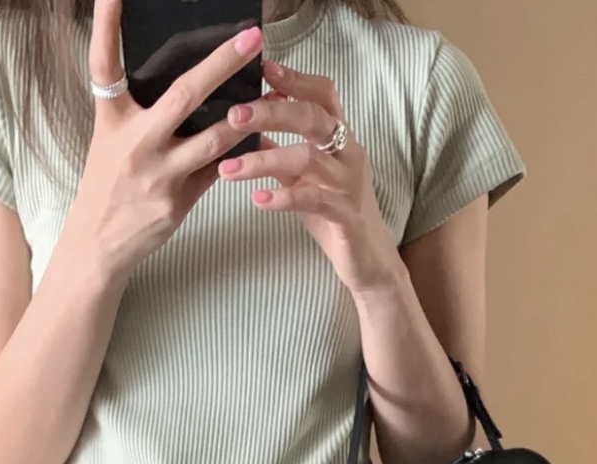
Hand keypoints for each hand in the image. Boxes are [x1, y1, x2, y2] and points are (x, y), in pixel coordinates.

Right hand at [72, 0, 264, 280]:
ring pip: (214, 139)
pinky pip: (218, 171)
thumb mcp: (111, 137)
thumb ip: (139, 108)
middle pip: (184, 95)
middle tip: (250, 39)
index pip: (104, 66)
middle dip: (222, 65)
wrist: (98, 242)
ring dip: (246, 116)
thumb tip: (183, 77)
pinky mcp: (177, 203)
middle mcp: (135, 143)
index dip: (106, 26)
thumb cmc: (108, 182)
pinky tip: (259, 136)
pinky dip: (239, 154)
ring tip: (270, 93)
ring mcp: (158, 175)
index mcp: (112, 120)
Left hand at [215, 58, 401, 297]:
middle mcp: (349, 155)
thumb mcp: (303, 178)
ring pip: (308, 158)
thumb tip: (249, 125)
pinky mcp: (346, 217)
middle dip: (272, 112)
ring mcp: (349, 185)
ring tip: (229, 169)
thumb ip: (281, 151)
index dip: (295, 79)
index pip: (323, 94)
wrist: (367, 261)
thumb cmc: (333, 216)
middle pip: (313, 117)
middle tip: (234, 116)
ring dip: (264, 160)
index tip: (263, 68)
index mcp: (340, 140)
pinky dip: (283, 198)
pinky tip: (257, 199)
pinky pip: (314, 200)